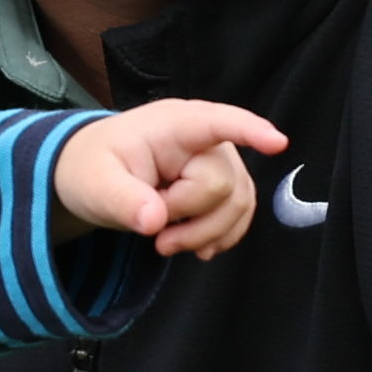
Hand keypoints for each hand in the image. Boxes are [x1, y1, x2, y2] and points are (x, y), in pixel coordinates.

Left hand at [52, 98, 293, 263]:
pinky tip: (198, 249)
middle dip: (188, 217)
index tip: (277, 143)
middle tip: (151, 226)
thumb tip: (154, 220)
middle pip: (222, 185)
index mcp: (173, 125)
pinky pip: (242, 216)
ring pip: (239, 205)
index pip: (217, 122)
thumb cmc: (94, 169)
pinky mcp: (226, 188)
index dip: (249, 131)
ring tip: (164, 244)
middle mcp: (206, 140)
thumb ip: (122, 200)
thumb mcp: (94, 184)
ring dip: (204, 234)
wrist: (96, 178)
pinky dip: (222, 237)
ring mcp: (221, 164)